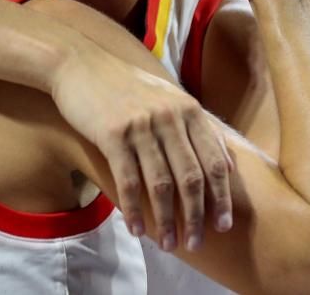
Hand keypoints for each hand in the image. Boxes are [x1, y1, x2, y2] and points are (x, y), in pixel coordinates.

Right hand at [51, 41, 233, 251]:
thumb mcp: (170, 98)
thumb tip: (228, 165)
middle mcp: (169, 117)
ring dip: (166, 220)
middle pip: (191, 178)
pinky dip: (134, 210)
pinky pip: (128, 181)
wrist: (82, 65)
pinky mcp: (112, 134)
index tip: (223, 225)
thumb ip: (199, 127)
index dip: (221, 197)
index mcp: (189, 109)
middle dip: (196, 216)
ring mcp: (141, 125)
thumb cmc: (127, 86)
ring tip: (169, 244)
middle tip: (195, 243)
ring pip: (161, 185)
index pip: (214, 161)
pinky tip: (137, 230)